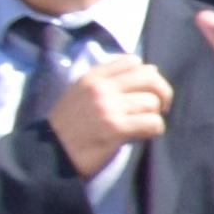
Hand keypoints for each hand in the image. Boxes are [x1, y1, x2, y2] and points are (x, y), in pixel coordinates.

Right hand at [36, 53, 169, 175]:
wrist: (51, 152)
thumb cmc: (70, 124)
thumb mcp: (83, 93)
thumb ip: (112, 80)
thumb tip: (152, 68)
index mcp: (92, 77)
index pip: (132, 61)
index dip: (146, 75)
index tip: (144, 90)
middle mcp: (100, 88)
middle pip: (150, 78)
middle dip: (162, 92)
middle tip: (160, 107)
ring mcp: (108, 107)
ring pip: (152, 102)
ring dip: (154, 115)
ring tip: (143, 123)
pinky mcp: (115, 128)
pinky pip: (152, 122)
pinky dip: (154, 129)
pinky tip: (143, 134)